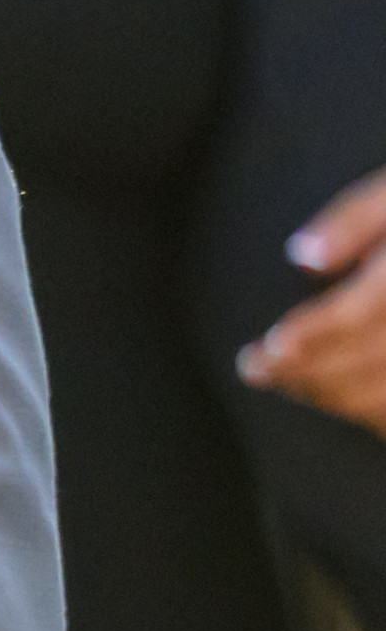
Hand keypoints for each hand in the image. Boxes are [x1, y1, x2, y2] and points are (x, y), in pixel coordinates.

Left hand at [250, 166, 385, 436]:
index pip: (353, 315)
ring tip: (291, 382)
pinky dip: (372, 412)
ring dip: (334, 395)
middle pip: (368, 361)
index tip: (265, 349)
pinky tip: (342, 398)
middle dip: (307, 371)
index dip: (306, 337)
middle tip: (257, 369)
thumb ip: (355, 218)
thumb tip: (303, 256)